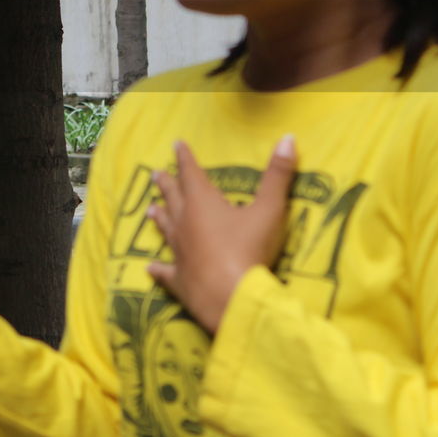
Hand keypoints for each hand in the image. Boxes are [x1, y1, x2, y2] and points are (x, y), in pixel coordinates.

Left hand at [147, 137, 295, 333]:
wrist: (232, 298)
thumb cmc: (250, 249)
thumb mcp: (270, 209)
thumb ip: (278, 174)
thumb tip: (288, 138)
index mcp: (202, 203)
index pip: (191, 173)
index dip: (185, 157)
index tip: (176, 144)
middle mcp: (184, 224)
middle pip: (173, 198)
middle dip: (166, 184)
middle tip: (155, 174)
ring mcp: (178, 252)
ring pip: (165, 229)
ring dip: (159, 218)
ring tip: (150, 209)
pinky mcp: (178, 279)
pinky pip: (165, 272)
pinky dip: (158, 269)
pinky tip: (149, 268)